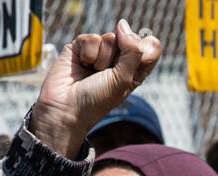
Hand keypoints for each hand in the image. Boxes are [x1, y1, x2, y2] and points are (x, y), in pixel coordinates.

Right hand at [30, 19, 161, 157]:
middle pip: (130, 39)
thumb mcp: (124, 79)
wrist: (67, 108)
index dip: (145, 50)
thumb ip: (133, 51)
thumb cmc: (97, 100)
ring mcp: (99, 51)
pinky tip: (81, 65)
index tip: (134, 65)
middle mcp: (118, 59)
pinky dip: (88, 54)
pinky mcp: (81, 46)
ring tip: (92, 73)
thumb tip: (122, 24)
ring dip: (102, 59)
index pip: (150, 47)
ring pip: (110, 37)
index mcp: (134, 70)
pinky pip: (92, 38)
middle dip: (119, 58)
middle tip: (106, 75)